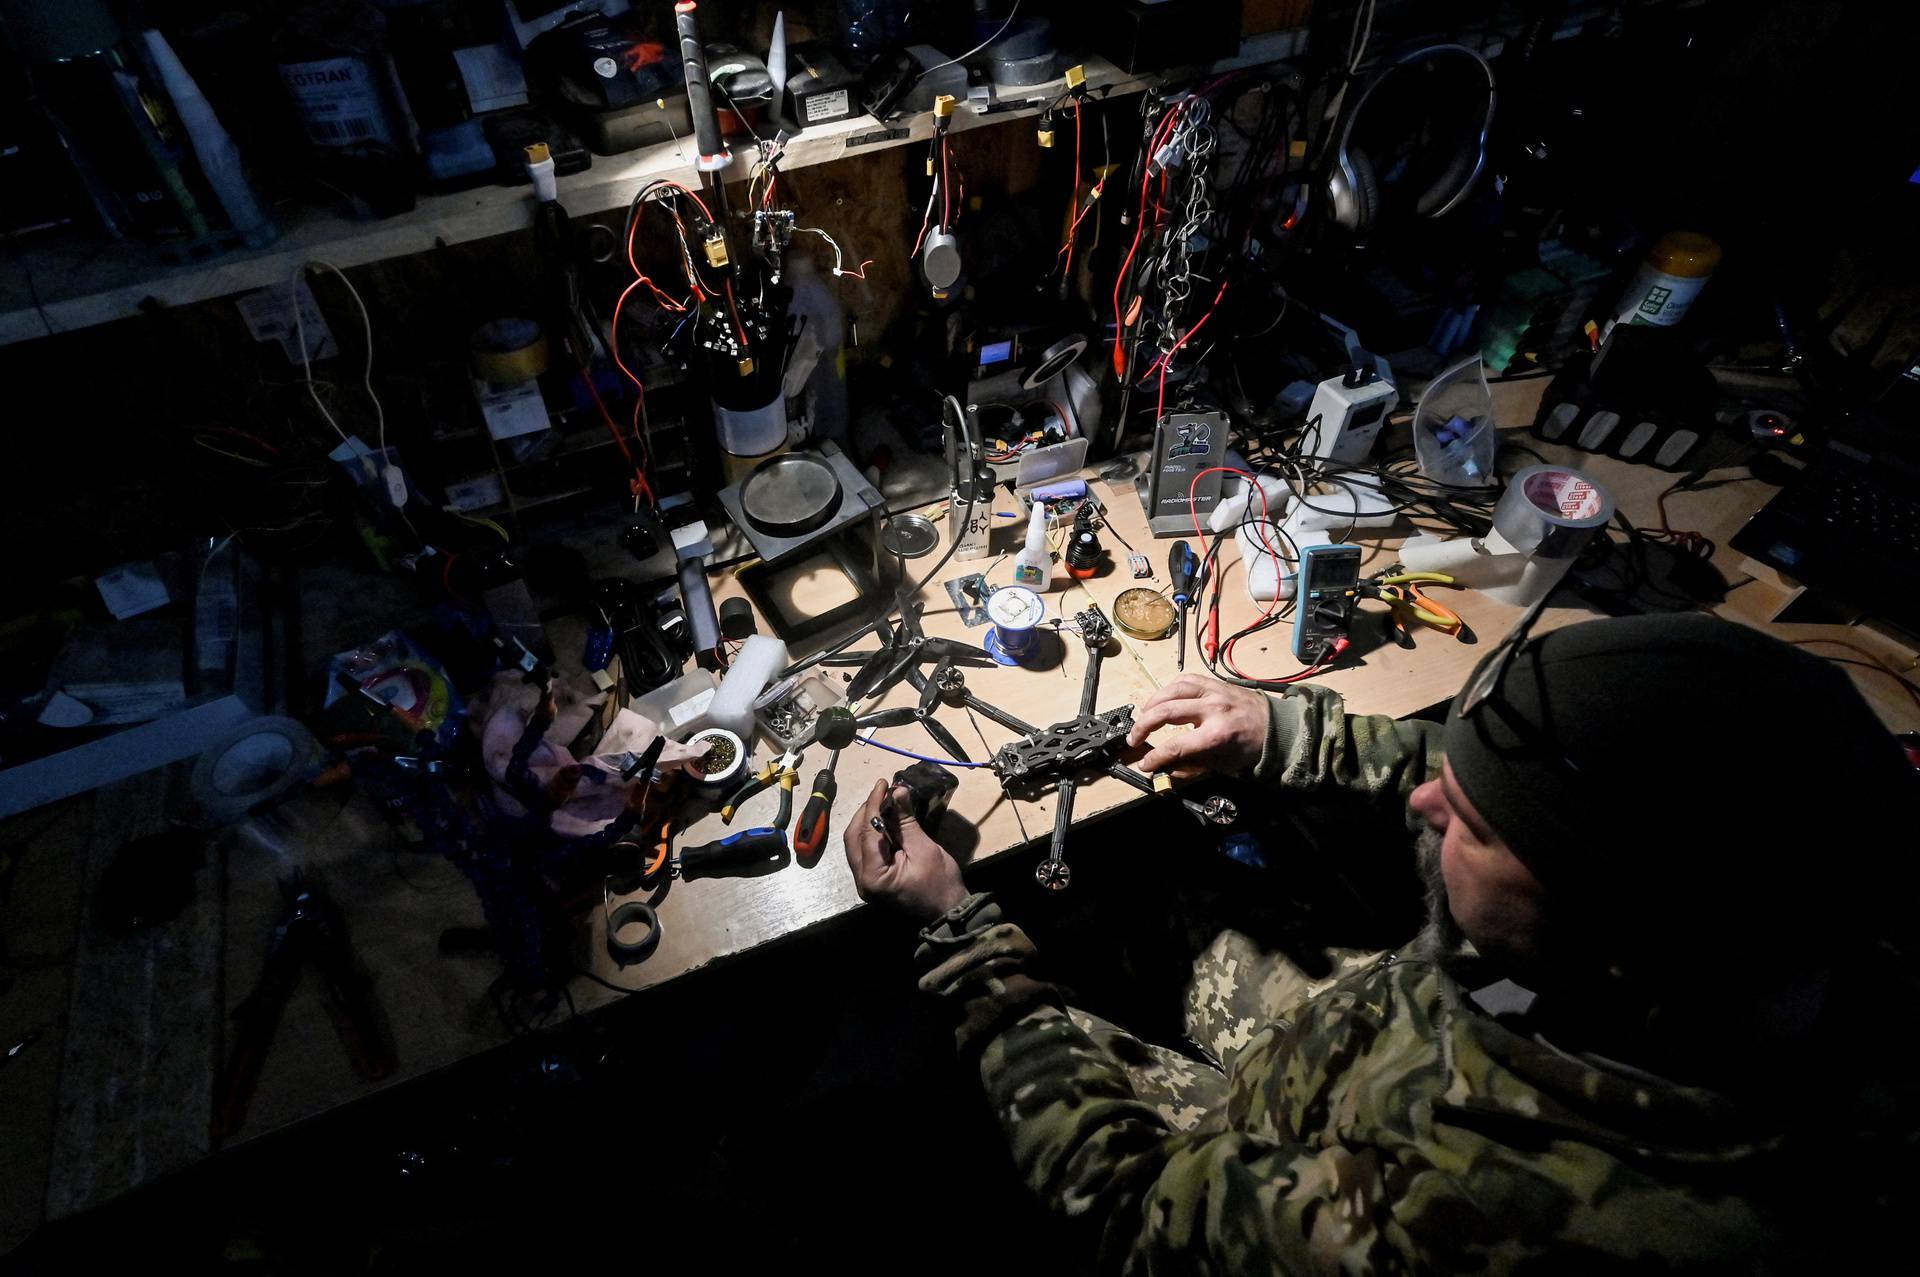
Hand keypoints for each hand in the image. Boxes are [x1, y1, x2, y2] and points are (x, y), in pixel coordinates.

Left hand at [844, 779, 967, 921]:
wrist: (948, 909)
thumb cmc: (939, 882)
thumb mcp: (923, 847)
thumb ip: (905, 820)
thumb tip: (897, 791)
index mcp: (873, 877)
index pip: (867, 832)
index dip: (874, 804)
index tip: (882, 784)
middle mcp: (862, 881)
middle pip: (853, 838)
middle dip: (866, 812)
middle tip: (881, 792)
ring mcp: (865, 882)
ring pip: (856, 844)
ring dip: (867, 822)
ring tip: (883, 803)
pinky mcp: (872, 880)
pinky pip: (864, 852)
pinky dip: (872, 834)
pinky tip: (884, 820)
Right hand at [1124, 674, 1271, 775]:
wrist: (1278, 728)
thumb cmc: (1251, 749)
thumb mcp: (1222, 766)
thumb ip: (1190, 766)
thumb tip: (1163, 768)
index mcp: (1216, 735)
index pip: (1174, 746)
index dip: (1154, 757)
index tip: (1144, 764)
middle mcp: (1213, 709)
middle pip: (1166, 712)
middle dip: (1143, 727)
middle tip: (1134, 739)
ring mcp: (1215, 692)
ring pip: (1173, 689)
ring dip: (1152, 703)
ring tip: (1144, 716)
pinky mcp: (1217, 683)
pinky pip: (1186, 679)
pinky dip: (1170, 688)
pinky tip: (1164, 698)